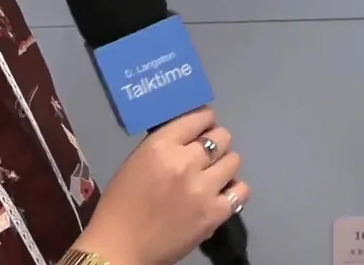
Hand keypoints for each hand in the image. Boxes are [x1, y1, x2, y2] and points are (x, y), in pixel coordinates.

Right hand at [73, 109, 248, 264]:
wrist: (122, 246)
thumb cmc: (121, 203)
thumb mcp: (137, 162)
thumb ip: (165, 146)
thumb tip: (189, 136)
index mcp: (160, 146)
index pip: (198, 118)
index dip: (205, 119)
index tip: (204, 126)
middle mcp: (185, 162)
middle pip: (222, 137)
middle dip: (215, 142)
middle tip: (207, 154)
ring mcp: (203, 189)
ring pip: (234, 160)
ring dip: (224, 164)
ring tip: (213, 174)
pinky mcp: (215, 214)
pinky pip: (241, 191)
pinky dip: (234, 190)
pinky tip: (221, 193)